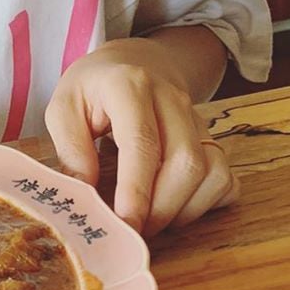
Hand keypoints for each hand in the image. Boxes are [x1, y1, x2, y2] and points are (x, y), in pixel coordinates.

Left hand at [44, 38, 238, 236]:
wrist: (134, 60)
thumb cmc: (92, 88)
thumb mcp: (63, 106)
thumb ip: (70, 147)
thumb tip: (84, 194)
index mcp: (129, 86)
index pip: (141, 141)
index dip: (136, 188)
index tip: (125, 223)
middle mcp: (171, 99)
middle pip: (185, 162)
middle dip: (161, 208)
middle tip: (133, 229)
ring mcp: (197, 118)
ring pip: (211, 172)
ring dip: (184, 210)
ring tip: (150, 221)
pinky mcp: (211, 136)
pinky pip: (226, 178)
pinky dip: (207, 204)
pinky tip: (177, 208)